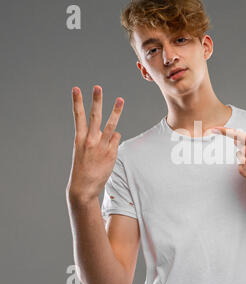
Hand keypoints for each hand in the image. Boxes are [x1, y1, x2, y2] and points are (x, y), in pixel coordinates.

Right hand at [66, 85, 123, 203]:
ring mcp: (102, 146)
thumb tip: (113, 131)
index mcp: (79, 139)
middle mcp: (90, 140)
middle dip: (96, 100)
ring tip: (120, 99)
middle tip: (97, 87)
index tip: (76, 89)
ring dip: (116, 111)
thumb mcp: (83, 151)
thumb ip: (95, 139)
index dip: (77, 102)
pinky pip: (116, 139)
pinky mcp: (112, 153)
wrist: (83, 187)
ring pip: (111, 125)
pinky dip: (114, 141)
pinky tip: (109, 150)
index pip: (78, 117)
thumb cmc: (83, 168)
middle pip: (95, 116)